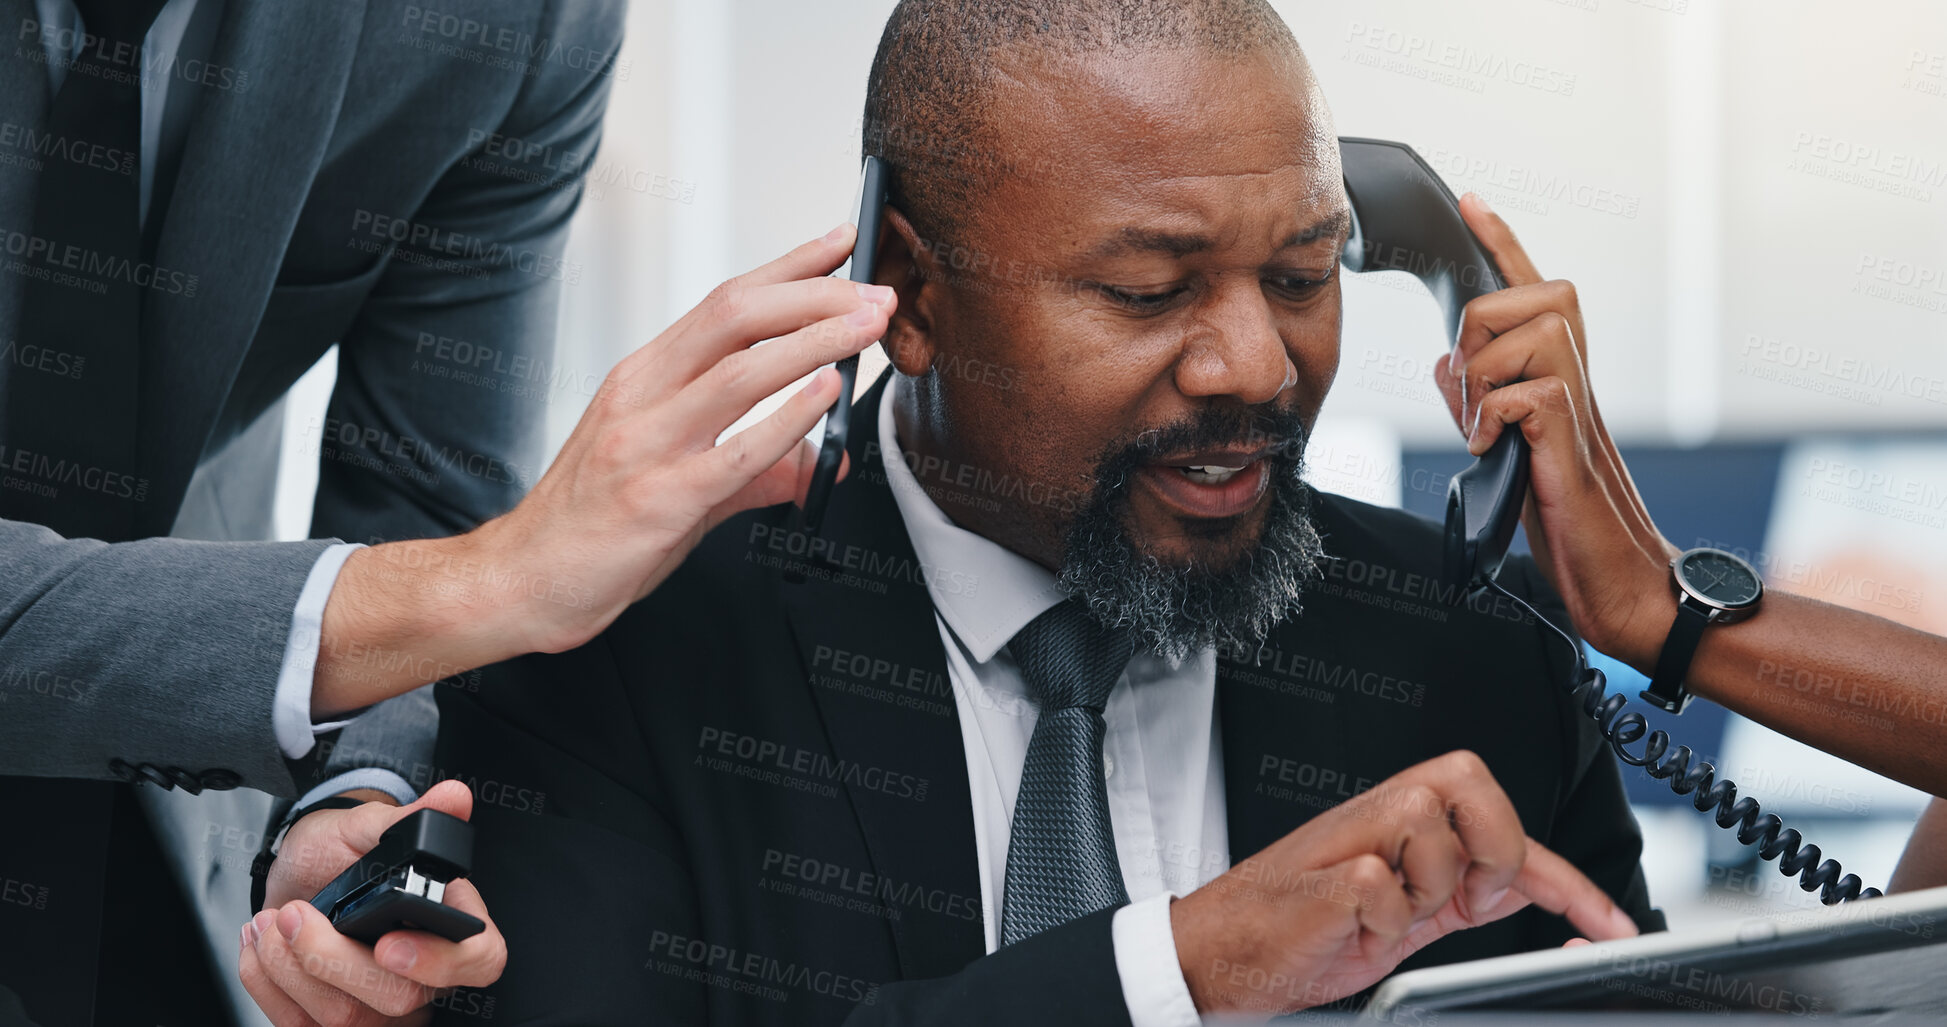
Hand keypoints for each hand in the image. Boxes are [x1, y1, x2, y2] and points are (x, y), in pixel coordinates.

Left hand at [239, 781, 506, 1025]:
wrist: (298, 874)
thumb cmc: (341, 853)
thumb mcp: (370, 826)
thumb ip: (410, 817)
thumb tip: (452, 797)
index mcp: (452, 924)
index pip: (480, 960)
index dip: (441, 962)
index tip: (388, 944)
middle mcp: (424, 974)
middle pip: (399, 997)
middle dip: (333, 959)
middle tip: (298, 915)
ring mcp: (379, 1005)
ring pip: (344, 1017)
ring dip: (289, 966)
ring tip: (273, 920)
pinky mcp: (332, 1018)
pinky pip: (300, 1025)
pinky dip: (267, 983)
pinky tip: (261, 945)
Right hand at [313, 223, 894, 712]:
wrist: (521, 581)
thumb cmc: (590, 525)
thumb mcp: (679, 481)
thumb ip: (757, 468)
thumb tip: (824, 462)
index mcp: (645, 377)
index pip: (726, 302)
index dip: (789, 267)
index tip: (840, 241)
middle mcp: (643, 395)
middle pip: (735, 315)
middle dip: (813, 294)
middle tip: (874, 291)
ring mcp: (647, 443)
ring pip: (740, 370)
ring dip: (813, 341)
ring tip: (867, 327)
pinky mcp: (658, 498)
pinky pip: (735, 451)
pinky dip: (787, 417)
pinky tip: (826, 395)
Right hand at [1170, 751, 1638, 1017]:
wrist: (1224, 951)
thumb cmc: (1302, 930)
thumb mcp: (1400, 915)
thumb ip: (1458, 894)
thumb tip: (1526, 893)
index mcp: (1407, 827)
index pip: (1506, 829)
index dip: (1570, 880)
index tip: (1612, 926)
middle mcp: (1383, 817)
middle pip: (1471, 778)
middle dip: (1491, 846)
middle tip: (1467, 898)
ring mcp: (1353, 838)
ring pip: (1431, 822)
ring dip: (1426, 887)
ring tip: (1388, 914)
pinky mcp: (1328, 873)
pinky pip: (1384, 883)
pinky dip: (1384, 919)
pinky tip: (1357, 927)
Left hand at [1432, 194, 1679, 670]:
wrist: (1617, 584)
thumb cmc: (1565, 520)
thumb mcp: (1505, 452)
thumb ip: (1478, 402)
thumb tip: (1446, 362)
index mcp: (1559, 375)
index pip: (1534, 290)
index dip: (1503, 240)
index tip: (1470, 200)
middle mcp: (1578, 378)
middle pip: (1531, 293)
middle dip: (1480, 330)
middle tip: (1474, 391)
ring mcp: (1581, 408)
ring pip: (1526, 335)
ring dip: (1483, 380)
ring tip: (1485, 430)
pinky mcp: (1573, 444)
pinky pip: (1526, 393)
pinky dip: (1491, 418)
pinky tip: (1493, 451)